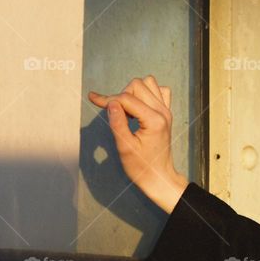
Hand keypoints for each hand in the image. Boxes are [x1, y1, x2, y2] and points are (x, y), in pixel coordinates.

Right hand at [87, 75, 188, 213]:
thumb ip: (117, 123)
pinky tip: (138, 107)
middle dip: (121, 95)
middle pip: (138, 86)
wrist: (159, 176)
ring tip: (126, 110)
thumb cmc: (141, 166)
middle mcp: (163, 112)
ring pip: (149, 84)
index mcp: (154, 120)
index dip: (107, 99)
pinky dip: (147, 93)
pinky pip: (160, 91)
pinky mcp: (166, 113)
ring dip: (133, 92)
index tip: (92, 99)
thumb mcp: (125, 147)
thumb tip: (111, 102)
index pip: (126, 98)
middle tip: (115, 113)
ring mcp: (167, 111)